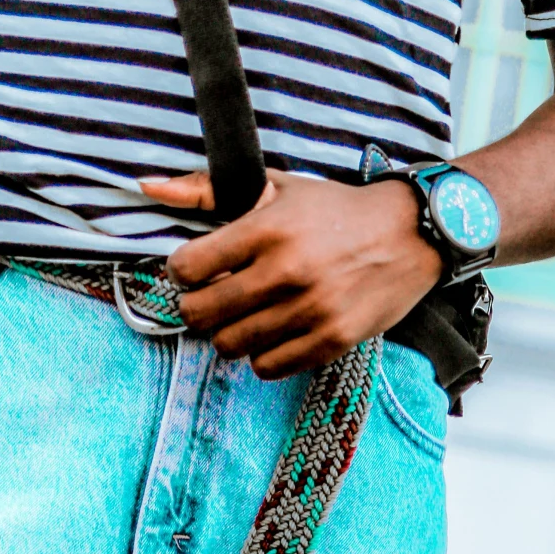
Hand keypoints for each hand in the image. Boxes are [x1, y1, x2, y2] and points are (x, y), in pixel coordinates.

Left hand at [138, 168, 439, 377]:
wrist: (408, 232)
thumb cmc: (333, 209)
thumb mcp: (274, 187)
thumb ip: (206, 189)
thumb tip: (146, 186)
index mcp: (266, 228)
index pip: (187, 268)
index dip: (181, 272)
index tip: (194, 270)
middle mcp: (286, 270)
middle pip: (201, 314)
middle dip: (197, 307)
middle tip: (212, 298)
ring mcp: (310, 309)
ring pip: (230, 345)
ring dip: (229, 333)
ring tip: (245, 314)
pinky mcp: (332, 339)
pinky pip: (268, 367)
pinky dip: (262, 354)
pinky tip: (274, 331)